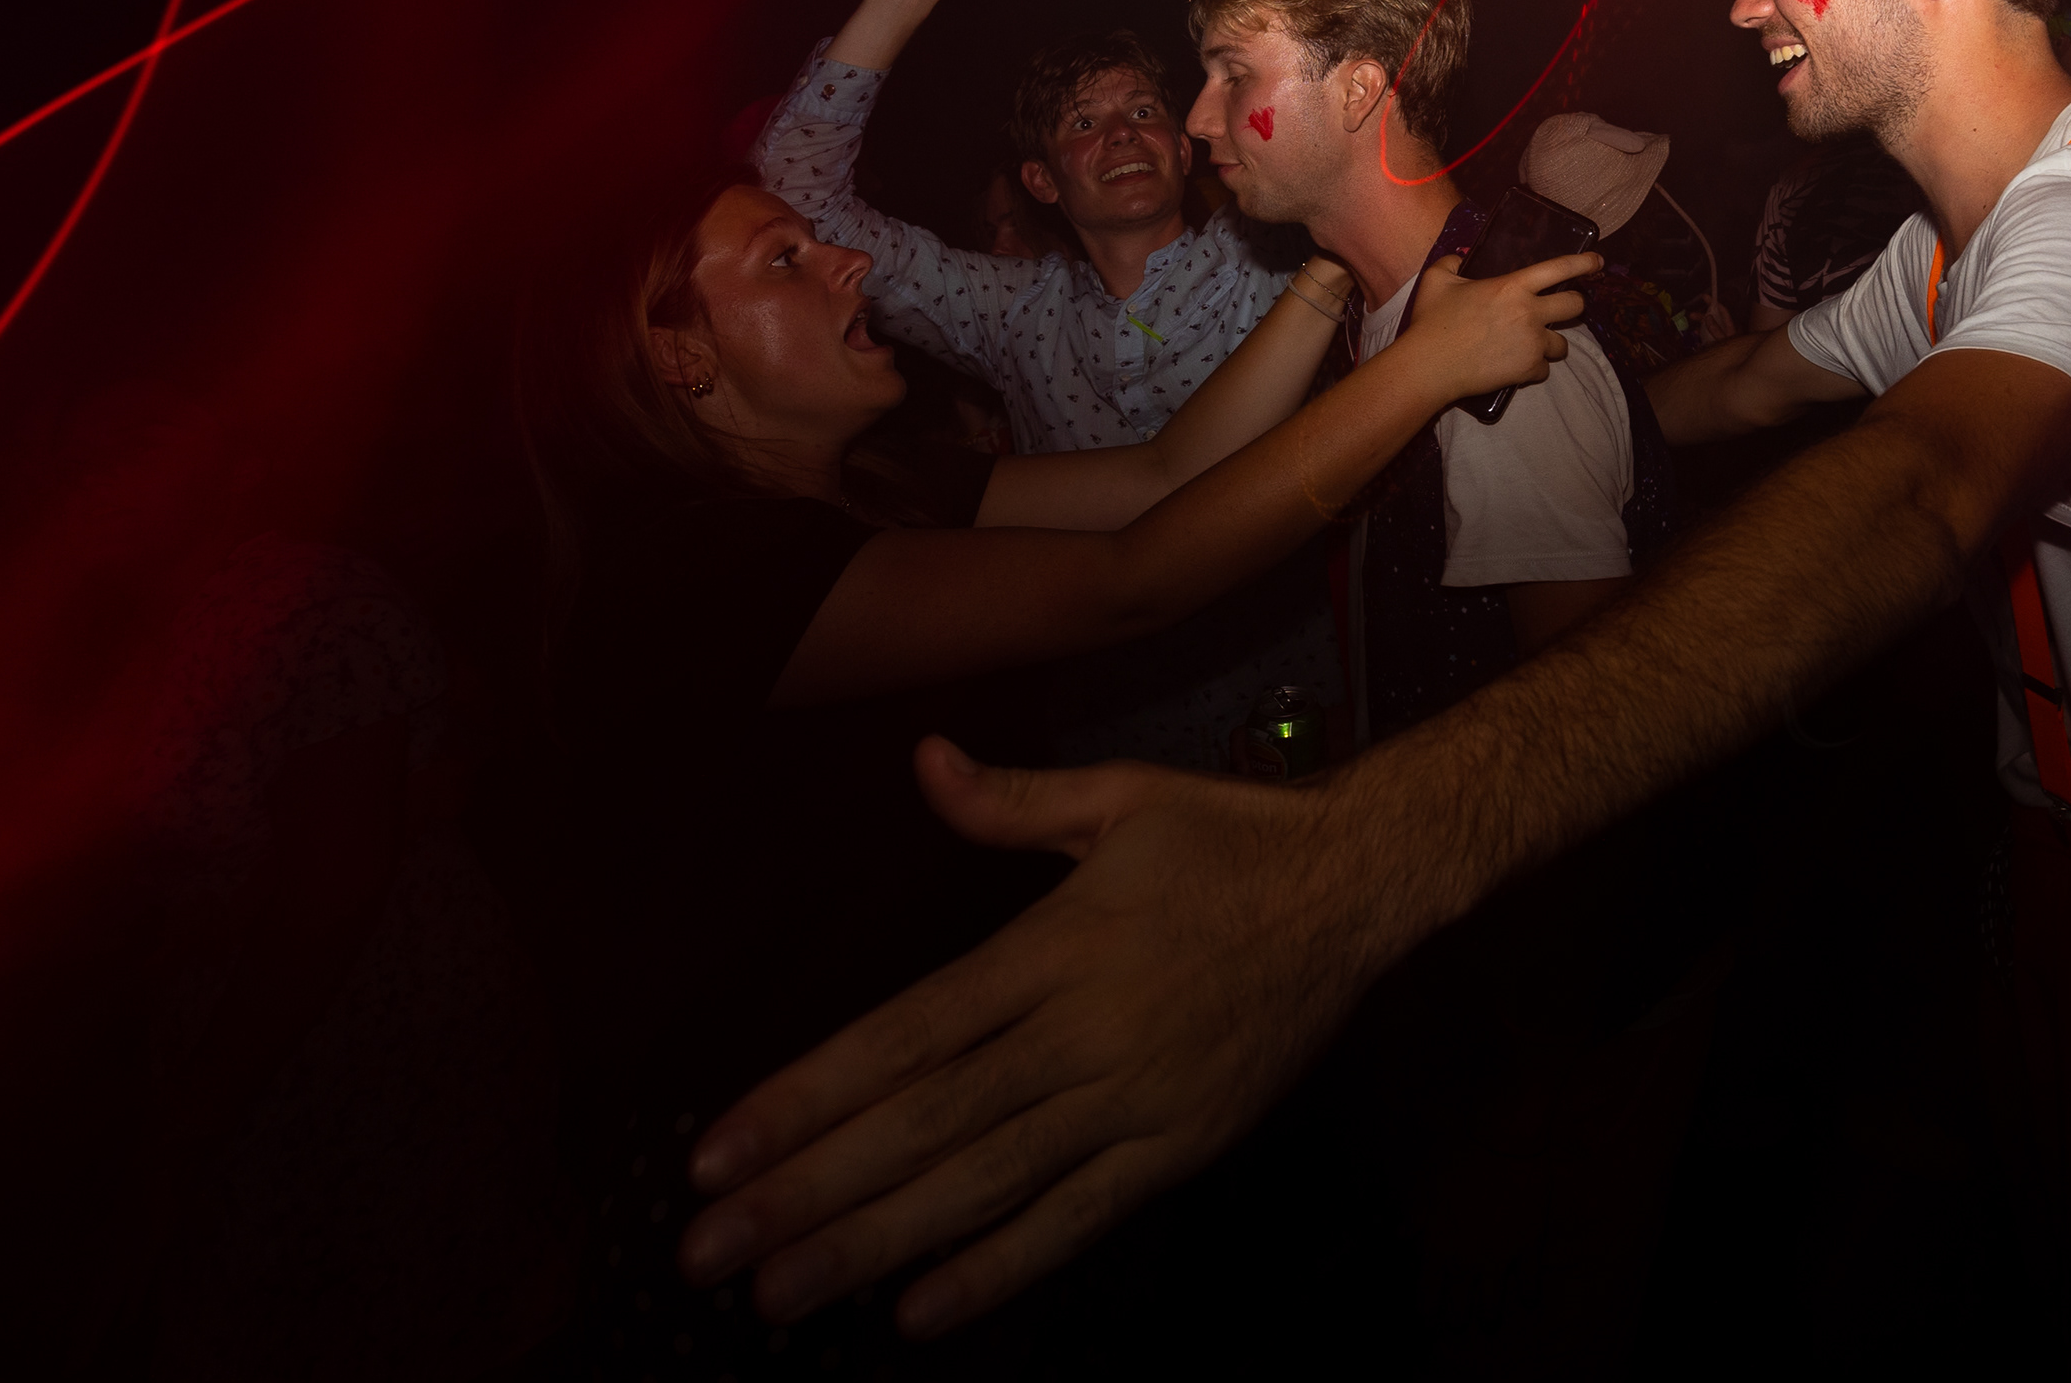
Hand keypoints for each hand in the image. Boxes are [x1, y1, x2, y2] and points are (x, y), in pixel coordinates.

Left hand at [680, 745, 1400, 1334]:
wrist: (1362, 885)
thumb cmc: (1231, 835)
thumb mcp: (1119, 797)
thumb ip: (1008, 800)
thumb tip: (923, 761)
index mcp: (1054, 943)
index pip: (905, 1033)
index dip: (805, 1095)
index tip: (718, 1150)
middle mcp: (1085, 1027)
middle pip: (927, 1122)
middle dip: (810, 1191)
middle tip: (708, 1252)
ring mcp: (1135, 1093)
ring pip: (988, 1182)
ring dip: (876, 1243)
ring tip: (781, 1295)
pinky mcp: (1183, 1143)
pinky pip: (1080, 1216)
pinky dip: (1001, 1266)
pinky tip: (920, 1310)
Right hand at [1398, 248, 1595, 400]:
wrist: (1429, 365)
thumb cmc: (1431, 321)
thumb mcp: (1436, 280)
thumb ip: (1452, 263)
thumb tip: (1459, 259)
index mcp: (1513, 286)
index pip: (1560, 268)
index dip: (1584, 263)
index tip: (1598, 262)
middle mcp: (1531, 313)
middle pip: (1576, 306)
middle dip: (1573, 306)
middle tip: (1560, 310)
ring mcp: (1532, 343)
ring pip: (1563, 344)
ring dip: (1551, 343)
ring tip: (1533, 343)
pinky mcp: (1528, 370)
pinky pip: (1544, 369)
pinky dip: (1533, 368)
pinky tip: (1516, 364)